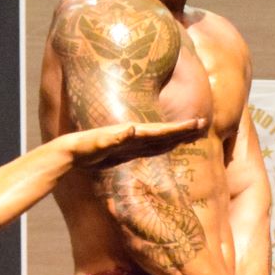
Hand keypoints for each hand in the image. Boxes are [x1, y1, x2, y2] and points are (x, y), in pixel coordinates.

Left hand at [58, 117, 206, 169]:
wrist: (71, 150)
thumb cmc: (83, 147)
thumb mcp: (97, 143)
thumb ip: (114, 138)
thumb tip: (130, 129)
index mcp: (133, 134)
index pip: (161, 130)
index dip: (180, 128)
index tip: (197, 123)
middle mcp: (135, 136)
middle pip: (165, 132)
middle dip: (184, 129)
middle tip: (204, 123)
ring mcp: (132, 143)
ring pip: (161, 139)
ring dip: (177, 136)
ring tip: (194, 132)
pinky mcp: (128, 151)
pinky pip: (151, 148)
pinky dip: (164, 145)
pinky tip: (171, 144)